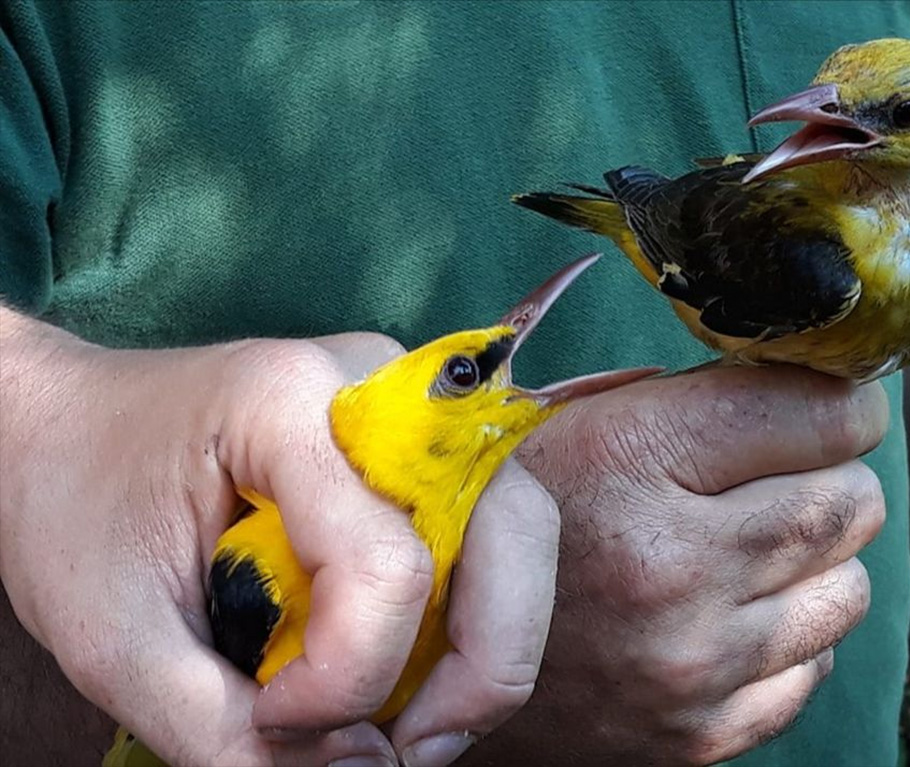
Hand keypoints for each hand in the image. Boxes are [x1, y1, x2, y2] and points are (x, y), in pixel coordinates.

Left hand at [0, 315, 558, 766]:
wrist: (62, 429)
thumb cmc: (75, 505)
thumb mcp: (116, 637)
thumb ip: (222, 730)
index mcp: (287, 400)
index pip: (386, 561)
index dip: (352, 678)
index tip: (278, 725)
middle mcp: (378, 383)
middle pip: (507, 528)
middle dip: (482, 664)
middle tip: (412, 747)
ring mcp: (407, 409)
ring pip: (516, 532)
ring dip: (488, 645)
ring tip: (412, 722)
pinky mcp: (414, 445)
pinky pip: (487, 536)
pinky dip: (470, 618)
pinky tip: (407, 670)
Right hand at [461, 365, 887, 765]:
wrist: (424, 660)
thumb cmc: (500, 520)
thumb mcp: (562, 425)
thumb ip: (679, 399)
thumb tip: (804, 379)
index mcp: (630, 458)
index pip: (821, 415)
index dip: (839, 403)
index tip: (825, 407)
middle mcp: (669, 563)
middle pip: (851, 503)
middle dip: (831, 478)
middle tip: (782, 477)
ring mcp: (691, 661)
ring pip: (847, 589)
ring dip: (816, 563)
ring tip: (750, 552)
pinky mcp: (700, 732)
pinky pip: (813, 669)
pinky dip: (787, 638)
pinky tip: (727, 617)